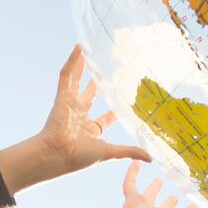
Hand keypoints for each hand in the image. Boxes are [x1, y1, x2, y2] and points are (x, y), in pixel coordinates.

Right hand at [0, 47, 150, 192]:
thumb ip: (129, 151)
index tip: (126, 99)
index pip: (106, 117)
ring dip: (82, 67)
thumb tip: (151, 159)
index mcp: (90, 130)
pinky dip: (72, 62)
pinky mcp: (61, 97)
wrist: (56, 155)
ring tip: (88, 52)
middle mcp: (79, 117)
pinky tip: (78, 48)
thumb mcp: (109, 153)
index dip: (115, 109)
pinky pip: (66, 76)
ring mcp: (70, 106)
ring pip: (77, 81)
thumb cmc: (78, 157)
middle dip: (98, 83)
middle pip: (91, 95)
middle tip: (108, 71)